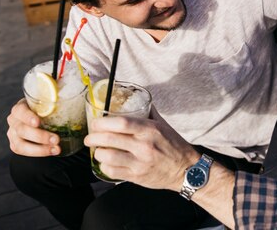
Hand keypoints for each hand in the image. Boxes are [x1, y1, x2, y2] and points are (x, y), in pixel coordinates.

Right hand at [7, 99, 60, 155]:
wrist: (39, 116)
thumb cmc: (45, 108)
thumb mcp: (47, 101)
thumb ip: (55, 99)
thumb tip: (68, 90)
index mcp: (20, 108)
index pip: (20, 111)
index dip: (28, 117)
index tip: (38, 122)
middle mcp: (14, 121)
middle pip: (21, 130)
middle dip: (40, 136)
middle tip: (56, 139)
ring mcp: (13, 134)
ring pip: (21, 144)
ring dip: (40, 148)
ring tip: (56, 149)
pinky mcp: (16, 145)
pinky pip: (24, 152)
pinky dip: (39, 153)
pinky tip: (52, 151)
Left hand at [84, 107, 199, 190]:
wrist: (187, 170)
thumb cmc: (174, 146)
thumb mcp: (163, 125)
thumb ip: (148, 113)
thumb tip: (137, 100)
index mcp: (150, 130)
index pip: (122, 123)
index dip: (103, 122)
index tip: (95, 122)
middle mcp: (144, 146)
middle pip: (110, 139)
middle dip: (93, 138)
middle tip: (89, 138)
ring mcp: (140, 163)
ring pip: (108, 157)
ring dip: (98, 153)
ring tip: (98, 150)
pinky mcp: (137, 176)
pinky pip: (113, 172)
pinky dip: (105, 167)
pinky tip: (106, 163)